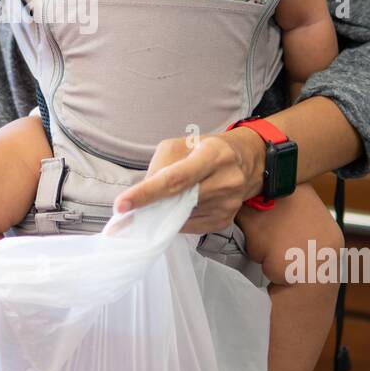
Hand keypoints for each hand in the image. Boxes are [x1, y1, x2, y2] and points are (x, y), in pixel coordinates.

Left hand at [111, 130, 261, 234]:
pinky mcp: (225, 220)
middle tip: (125, 214)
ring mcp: (228, 204)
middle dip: (149, 207)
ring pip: (181, 216)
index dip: (147, 193)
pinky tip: (179, 207)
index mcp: (213, 154)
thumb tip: (140, 195)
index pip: (175, 178)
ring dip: (163, 213)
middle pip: (178, 201)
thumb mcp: (183, 144)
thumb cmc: (207, 149)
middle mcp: (226, 180)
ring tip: (160, 201)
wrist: (247, 161)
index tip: (123, 204)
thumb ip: (160, 166)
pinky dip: (177, 220)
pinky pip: (190, 226)